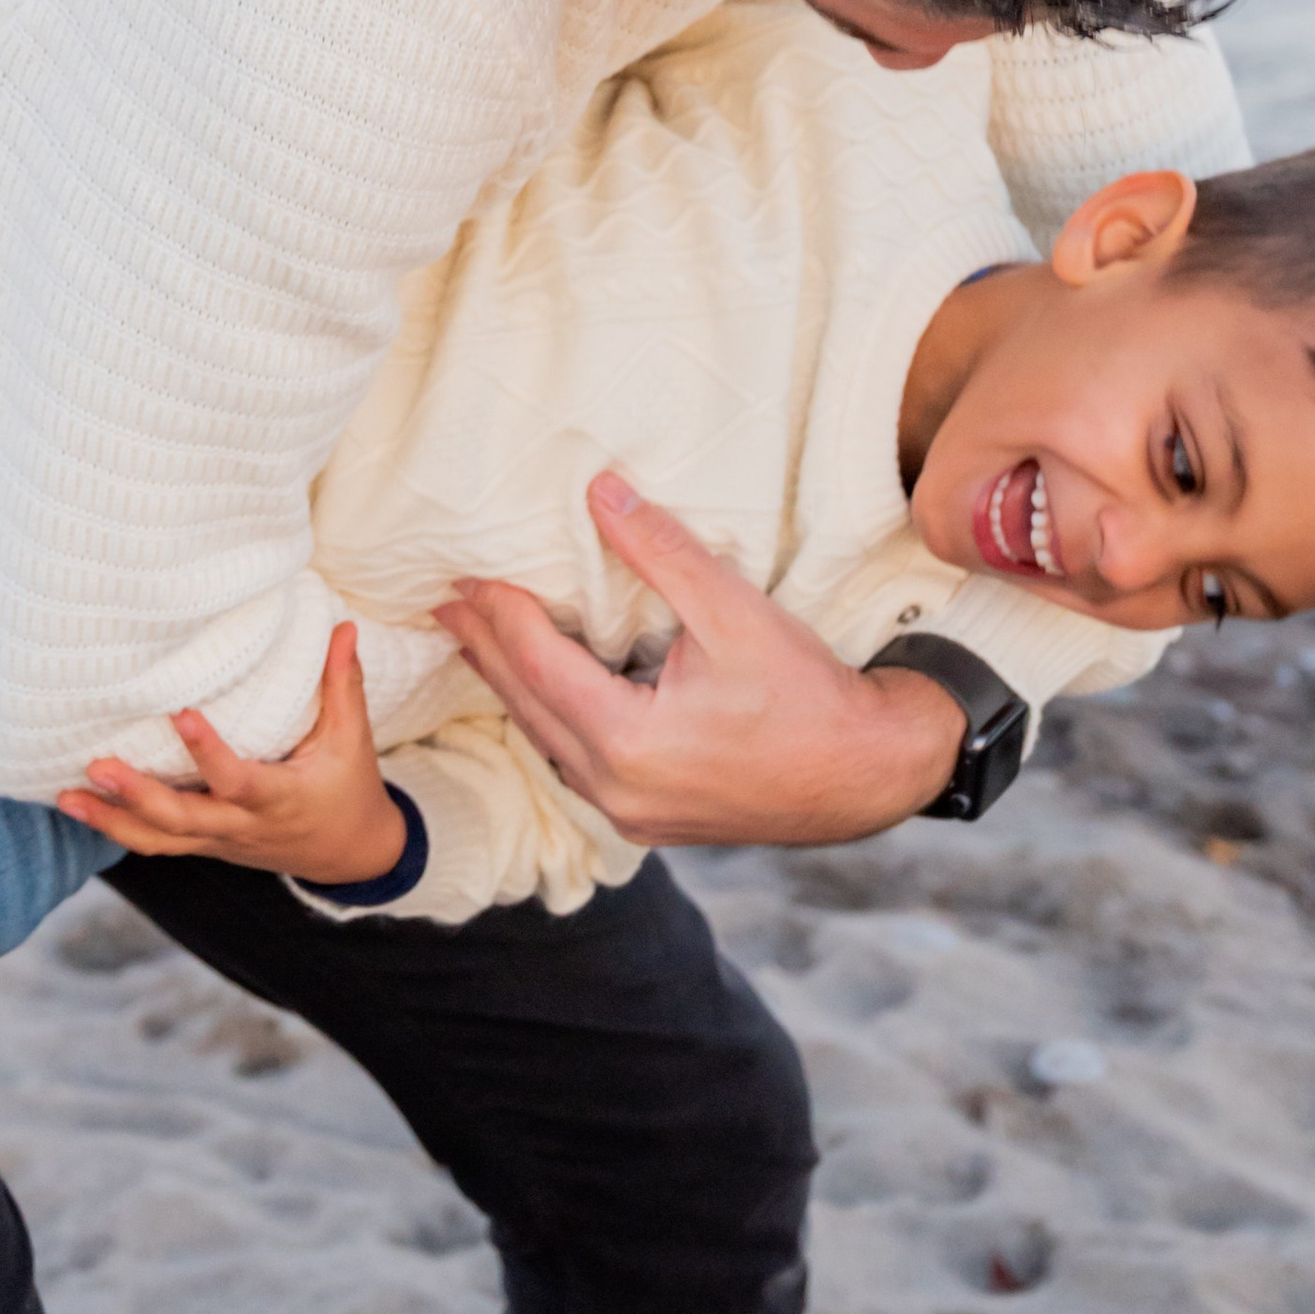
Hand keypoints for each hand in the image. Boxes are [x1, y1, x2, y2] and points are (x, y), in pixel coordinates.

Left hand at [60, 624, 408, 885]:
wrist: (347, 854)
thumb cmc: (348, 787)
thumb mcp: (352, 739)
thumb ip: (343, 683)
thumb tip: (345, 626)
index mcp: (279, 798)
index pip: (237, 779)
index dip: (208, 752)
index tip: (180, 714)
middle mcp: (241, 825)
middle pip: (180, 820)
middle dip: (135, 797)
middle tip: (96, 767)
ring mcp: (218, 840)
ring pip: (158, 840)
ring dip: (110, 820)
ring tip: (65, 797)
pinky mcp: (205, 843)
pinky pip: (156, 842)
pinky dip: (118, 827)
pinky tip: (81, 808)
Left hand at [433, 473, 964, 849]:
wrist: (869, 775)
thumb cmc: (809, 696)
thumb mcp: (735, 613)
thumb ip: (662, 552)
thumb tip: (600, 493)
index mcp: (629, 741)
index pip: (539, 663)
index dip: (500, 612)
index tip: (466, 572)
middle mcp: (616, 788)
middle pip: (528, 706)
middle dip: (485, 648)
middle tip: (445, 602)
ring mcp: (630, 813)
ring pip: (546, 739)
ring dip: (511, 684)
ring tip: (475, 639)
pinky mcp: (649, 819)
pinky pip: (575, 762)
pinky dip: (549, 716)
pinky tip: (541, 689)